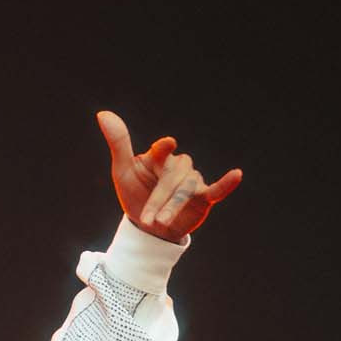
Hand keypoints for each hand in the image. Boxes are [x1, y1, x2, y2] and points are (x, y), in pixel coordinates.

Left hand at [96, 110, 241, 241]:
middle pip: (172, 178)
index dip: (164, 148)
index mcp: (158, 158)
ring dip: (174, 205)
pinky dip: (227, 183)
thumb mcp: (123, 171)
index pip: (162, 150)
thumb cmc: (135, 194)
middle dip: (159, 199)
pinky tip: (237, 174)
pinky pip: (217, 189)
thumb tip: (102, 113)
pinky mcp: (203, 197)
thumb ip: (119, 143)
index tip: (167, 144)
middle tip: (148, 219)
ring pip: (187, 188)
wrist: (147, 227)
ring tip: (160, 222)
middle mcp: (177, 166)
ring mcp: (191, 181)